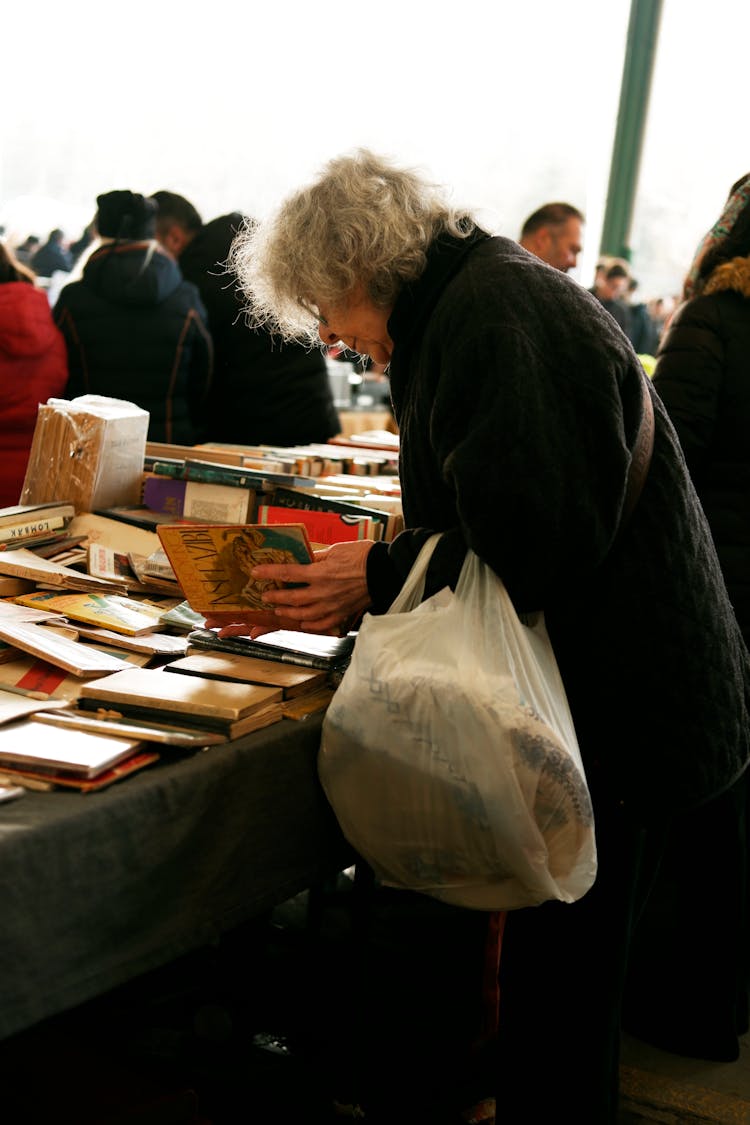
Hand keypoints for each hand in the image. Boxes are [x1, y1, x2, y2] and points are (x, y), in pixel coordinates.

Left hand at [206, 540, 373, 635]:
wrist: (384, 572)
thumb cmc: (363, 557)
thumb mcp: (336, 550)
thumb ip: (316, 557)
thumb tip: (303, 558)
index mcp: (320, 573)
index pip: (288, 573)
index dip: (269, 572)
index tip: (255, 572)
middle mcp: (323, 592)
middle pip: (292, 598)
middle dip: (275, 596)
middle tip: (264, 596)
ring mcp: (331, 606)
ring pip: (303, 614)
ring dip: (288, 612)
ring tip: (279, 609)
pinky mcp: (341, 614)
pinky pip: (321, 624)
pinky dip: (309, 624)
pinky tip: (303, 622)